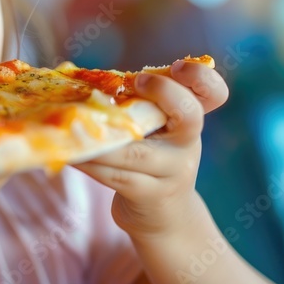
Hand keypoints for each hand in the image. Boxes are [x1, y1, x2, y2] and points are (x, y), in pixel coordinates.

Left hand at [73, 60, 227, 238]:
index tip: (176, 67)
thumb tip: (79, 81)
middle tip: (135, 80)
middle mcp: (188, 142)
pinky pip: (117, 176)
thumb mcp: (154, 129)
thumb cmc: (150, 159)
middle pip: (190, 114)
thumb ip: (136, 106)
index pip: (213, 92)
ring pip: (136, 151)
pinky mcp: (151, 195)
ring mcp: (173, 171)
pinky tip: (70, 154)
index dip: (201, 77)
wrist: (164, 217)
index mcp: (189, 117)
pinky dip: (90, 163)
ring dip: (101, 139)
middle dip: (164, 92)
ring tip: (73, 125)